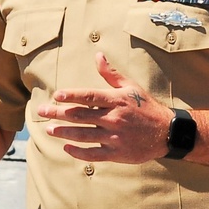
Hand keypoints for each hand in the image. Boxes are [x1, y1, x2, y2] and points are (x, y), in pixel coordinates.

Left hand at [36, 52, 173, 163]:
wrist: (166, 132)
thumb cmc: (146, 106)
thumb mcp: (131, 87)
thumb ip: (111, 74)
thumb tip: (98, 55)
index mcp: (116, 100)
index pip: (89, 96)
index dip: (71, 95)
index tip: (56, 95)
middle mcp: (114, 118)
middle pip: (80, 115)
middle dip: (58, 113)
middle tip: (42, 111)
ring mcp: (114, 136)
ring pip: (83, 135)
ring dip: (63, 132)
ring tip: (49, 129)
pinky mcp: (116, 152)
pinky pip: (93, 153)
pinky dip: (78, 152)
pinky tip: (66, 147)